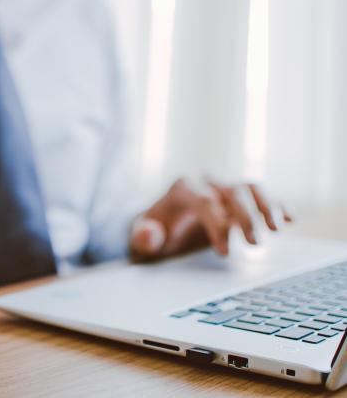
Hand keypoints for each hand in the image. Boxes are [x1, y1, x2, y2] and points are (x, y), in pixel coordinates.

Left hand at [130, 177, 291, 258]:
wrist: (164, 221)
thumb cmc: (155, 229)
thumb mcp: (143, 236)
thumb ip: (144, 237)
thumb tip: (150, 235)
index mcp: (184, 188)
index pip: (205, 202)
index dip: (216, 226)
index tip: (224, 252)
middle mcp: (208, 182)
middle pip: (233, 192)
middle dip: (246, 217)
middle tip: (255, 244)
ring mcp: (226, 187)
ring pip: (251, 188)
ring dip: (268, 206)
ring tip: (278, 229)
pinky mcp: (241, 197)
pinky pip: (263, 196)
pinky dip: (278, 204)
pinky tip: (292, 218)